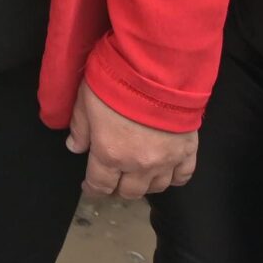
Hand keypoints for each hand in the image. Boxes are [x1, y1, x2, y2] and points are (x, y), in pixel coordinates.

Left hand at [65, 82, 196, 198]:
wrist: (157, 70)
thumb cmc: (116, 83)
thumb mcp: (85, 101)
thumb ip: (80, 128)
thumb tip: (74, 148)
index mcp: (110, 154)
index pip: (100, 184)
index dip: (92, 189)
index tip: (89, 187)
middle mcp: (138, 164)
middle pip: (129, 191)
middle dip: (118, 189)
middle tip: (113, 180)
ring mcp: (166, 160)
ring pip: (156, 187)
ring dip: (144, 185)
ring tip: (137, 176)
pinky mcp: (188, 151)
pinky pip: (183, 176)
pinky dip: (174, 179)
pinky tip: (167, 173)